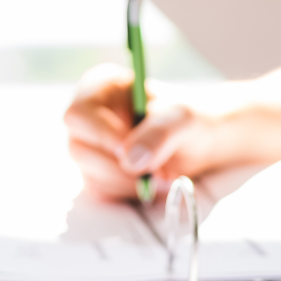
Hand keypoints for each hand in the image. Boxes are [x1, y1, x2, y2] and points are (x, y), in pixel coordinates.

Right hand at [63, 63, 228, 200]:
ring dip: (127, 182)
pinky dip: (128, 192)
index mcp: (101, 88)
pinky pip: (101, 190)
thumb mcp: (182, 119)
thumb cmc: (189, 119)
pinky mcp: (99, 173)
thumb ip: (159, 134)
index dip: (101, 136)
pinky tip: (150, 181)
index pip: (79, 115)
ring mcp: (91, 147)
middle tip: (154, 170)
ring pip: (90, 173)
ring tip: (161, 174)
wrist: (202, 141)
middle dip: (118, 167)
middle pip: (79, 148)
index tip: (128, 151)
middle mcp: (89, 117)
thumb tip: (129, 159)